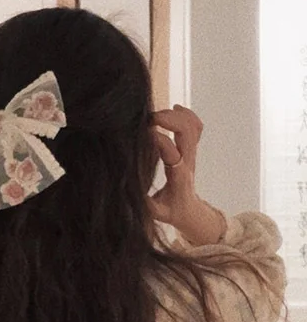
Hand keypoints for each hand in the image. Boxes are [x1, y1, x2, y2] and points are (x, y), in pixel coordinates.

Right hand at [149, 106, 225, 244]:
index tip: (142, 134)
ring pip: (193, 126)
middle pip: (187, 131)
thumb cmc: (170, 210)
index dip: (158, 140)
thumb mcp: (154, 212)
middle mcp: (188, 161)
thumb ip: (143, 203)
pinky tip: (174, 109)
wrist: (189, 210)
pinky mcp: (191, 149)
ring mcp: (192, 153)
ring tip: (156, 115)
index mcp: (178, 176)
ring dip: (176, 115)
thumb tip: (126, 192)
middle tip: (148, 120)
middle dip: (169, 120)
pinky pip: (196, 126)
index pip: (172, 152)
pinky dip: (187, 114)